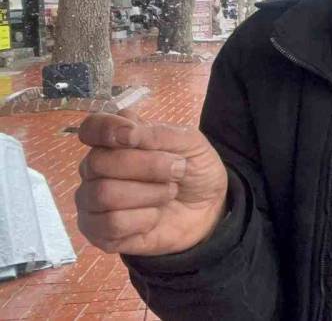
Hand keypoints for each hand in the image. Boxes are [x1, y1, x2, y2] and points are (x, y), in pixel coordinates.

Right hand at [75, 110, 228, 255]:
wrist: (210, 207)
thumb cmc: (194, 169)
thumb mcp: (189, 142)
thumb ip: (158, 134)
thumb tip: (128, 133)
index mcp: (114, 140)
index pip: (91, 128)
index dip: (106, 130)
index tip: (133, 137)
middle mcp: (95, 169)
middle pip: (99, 163)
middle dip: (147, 167)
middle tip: (176, 171)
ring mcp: (92, 202)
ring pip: (104, 195)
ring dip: (149, 194)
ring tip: (169, 193)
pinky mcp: (98, 232)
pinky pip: (111, 224)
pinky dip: (144, 219)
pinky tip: (155, 216)